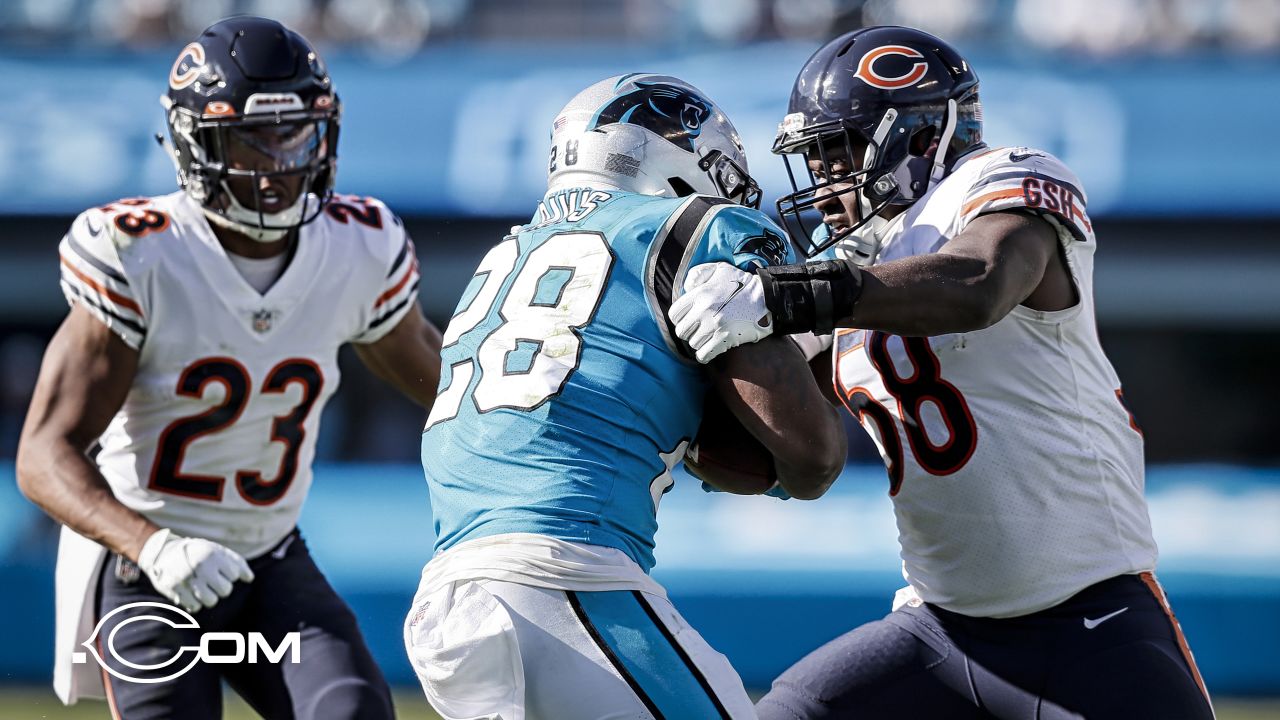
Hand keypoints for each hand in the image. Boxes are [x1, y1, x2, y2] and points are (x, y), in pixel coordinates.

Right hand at [135, 528, 254, 612]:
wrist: (162, 552)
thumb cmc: (197, 552)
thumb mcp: (217, 550)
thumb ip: (237, 562)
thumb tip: (250, 578)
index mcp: (213, 554)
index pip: (235, 575)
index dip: (230, 575)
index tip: (221, 571)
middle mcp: (201, 566)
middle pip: (225, 590)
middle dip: (221, 588)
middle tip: (212, 582)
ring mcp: (187, 579)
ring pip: (211, 601)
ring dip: (209, 598)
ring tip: (203, 589)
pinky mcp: (175, 590)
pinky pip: (195, 607)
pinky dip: (195, 603)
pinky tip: (191, 594)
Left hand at [668, 263, 773, 363]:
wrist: (767, 298)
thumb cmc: (742, 284)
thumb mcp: (720, 269)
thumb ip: (698, 274)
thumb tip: (686, 287)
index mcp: (700, 294)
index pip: (674, 313)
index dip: (679, 318)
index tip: (688, 319)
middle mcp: (704, 310)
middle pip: (682, 331)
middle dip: (689, 331)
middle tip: (698, 330)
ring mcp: (715, 325)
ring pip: (693, 343)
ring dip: (698, 343)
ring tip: (707, 338)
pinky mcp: (725, 339)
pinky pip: (704, 354)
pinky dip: (704, 355)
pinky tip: (708, 351)